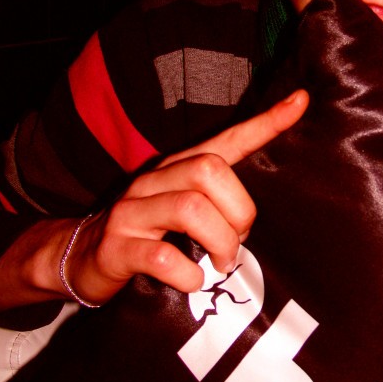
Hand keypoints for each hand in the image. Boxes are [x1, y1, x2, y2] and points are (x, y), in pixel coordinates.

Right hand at [62, 90, 308, 304]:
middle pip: (210, 171)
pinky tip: (193, 280)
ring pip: (190, 208)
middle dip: (239, 211)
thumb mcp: (184, 210)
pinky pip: (162, 256)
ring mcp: (132, 212)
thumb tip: (265, 214)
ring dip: (220, 243)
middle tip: (239, 241)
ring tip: (223, 263)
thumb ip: (219, 203)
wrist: (81, 258)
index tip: (300, 101)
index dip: (265, 123)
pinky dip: (189, 274)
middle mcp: (154, 181)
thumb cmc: (149, 235)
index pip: (228, 139)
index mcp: (178, 169)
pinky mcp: (117, 248)